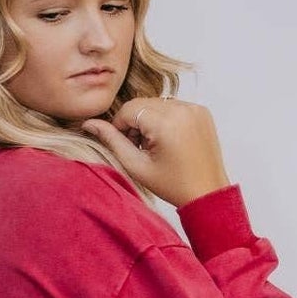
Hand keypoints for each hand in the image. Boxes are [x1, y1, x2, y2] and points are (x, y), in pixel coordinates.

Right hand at [80, 97, 230, 209]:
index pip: (130, 109)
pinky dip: (166, 119)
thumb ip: (112, 141)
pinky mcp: (202, 111)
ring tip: (154, 145)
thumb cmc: (172, 185)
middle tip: (138, 147)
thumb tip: (89, 123)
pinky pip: (175, 106)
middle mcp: (183, 109)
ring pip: (158, 103)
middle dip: (135, 122)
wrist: (207, 193)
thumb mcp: (137, 166)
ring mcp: (195, 108)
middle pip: (143, 103)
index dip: (120, 125)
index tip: (123, 144)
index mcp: (166, 123)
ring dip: (150, 119)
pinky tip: (168, 141)